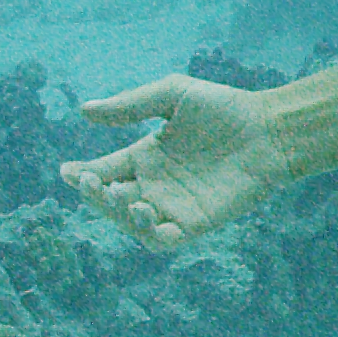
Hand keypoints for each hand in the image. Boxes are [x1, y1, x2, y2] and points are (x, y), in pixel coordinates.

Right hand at [59, 76, 291, 250]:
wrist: (270, 128)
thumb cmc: (226, 109)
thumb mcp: (174, 96)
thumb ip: (131, 105)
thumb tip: (84, 110)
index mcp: (144, 158)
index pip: (102, 172)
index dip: (80, 175)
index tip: (67, 170)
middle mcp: (154, 185)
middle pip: (109, 201)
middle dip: (94, 195)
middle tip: (90, 181)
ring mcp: (174, 207)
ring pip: (131, 224)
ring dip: (117, 215)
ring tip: (122, 195)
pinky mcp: (197, 223)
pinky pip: (163, 240)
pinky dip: (149, 234)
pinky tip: (147, 212)